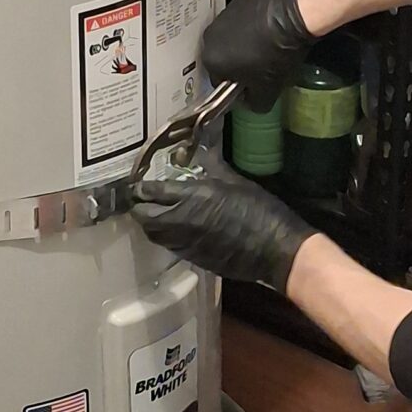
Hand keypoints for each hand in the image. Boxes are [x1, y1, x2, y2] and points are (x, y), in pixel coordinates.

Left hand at [130, 161, 314, 292]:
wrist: (274, 249)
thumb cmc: (259, 210)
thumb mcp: (235, 181)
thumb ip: (212, 167)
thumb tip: (198, 153)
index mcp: (193, 196)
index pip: (153, 191)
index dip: (141, 187)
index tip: (138, 183)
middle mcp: (181, 220)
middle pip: (144, 216)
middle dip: (139, 207)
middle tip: (141, 199)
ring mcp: (185, 242)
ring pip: (153, 234)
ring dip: (149, 223)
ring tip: (154, 213)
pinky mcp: (192, 258)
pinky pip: (169, 245)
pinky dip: (165, 236)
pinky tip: (174, 229)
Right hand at [202, 0, 313, 108]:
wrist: (293, 13)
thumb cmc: (276, 55)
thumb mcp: (268, 90)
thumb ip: (254, 103)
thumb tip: (249, 102)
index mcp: (211, 61)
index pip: (220, 82)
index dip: (238, 86)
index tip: (255, 84)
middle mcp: (210, 37)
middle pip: (223, 58)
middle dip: (239, 64)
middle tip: (261, 67)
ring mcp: (222, 16)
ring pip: (230, 39)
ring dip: (243, 45)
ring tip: (267, 47)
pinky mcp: (237, 1)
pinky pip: (240, 22)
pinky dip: (250, 27)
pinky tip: (269, 30)